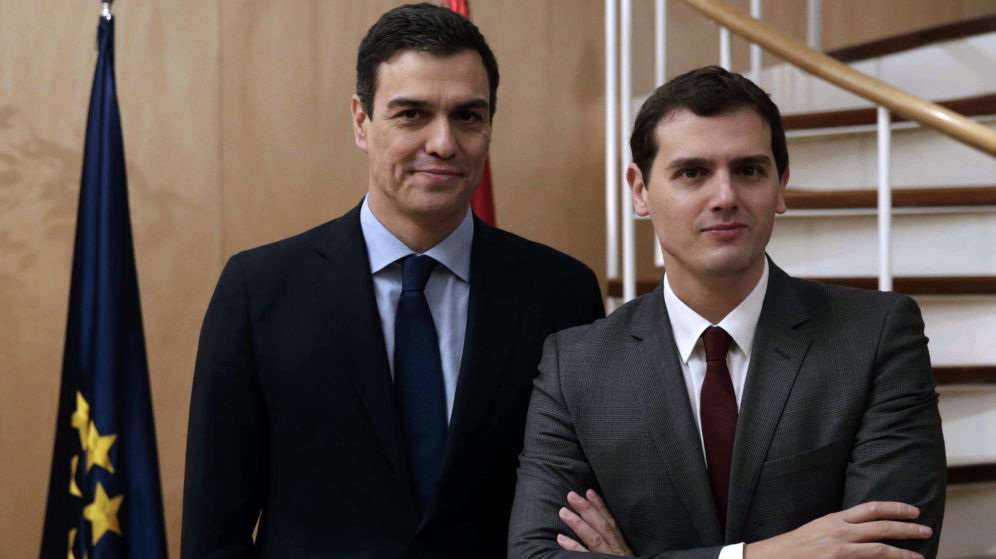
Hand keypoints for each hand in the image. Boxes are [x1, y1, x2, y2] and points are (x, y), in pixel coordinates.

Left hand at [557, 489, 633, 555]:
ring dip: (578, 524)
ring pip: (595, 540)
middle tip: (571, 495)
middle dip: (587, 509)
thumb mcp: (621, 556)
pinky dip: (573, 547)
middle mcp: (618, 552)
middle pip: (602, 527)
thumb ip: (611, 543)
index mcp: (622, 547)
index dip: (601, 506)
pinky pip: (585, 557)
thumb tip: (594, 525)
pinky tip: (561, 539)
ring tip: (563, 512)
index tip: (589, 491)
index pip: (611, 522)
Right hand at [744, 501, 931, 558]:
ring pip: (880, 550)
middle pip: (882, 528)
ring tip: (919, 556)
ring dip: (903, 553)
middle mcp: (840, 532)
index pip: (872, 508)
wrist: (777, 557)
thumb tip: (867, 527)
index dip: (895, 508)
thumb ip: (843, 526)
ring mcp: (840, 551)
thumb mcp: (821, 528)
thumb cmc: (798, 545)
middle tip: (926, 530)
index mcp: (836, 519)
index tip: (913, 511)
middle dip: (908, 529)